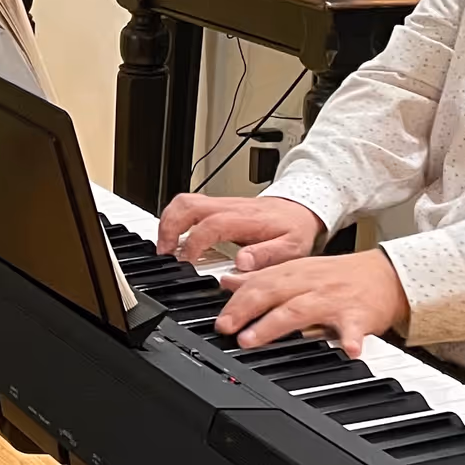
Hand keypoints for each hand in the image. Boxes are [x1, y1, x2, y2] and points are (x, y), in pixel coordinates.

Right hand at [157, 192, 321, 270]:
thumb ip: (268, 255)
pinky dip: (175, 219)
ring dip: (168, 221)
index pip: (210, 226)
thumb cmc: (294, 229)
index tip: (186, 262)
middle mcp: (229, 207)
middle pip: (188, 205)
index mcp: (245, 218)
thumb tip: (242, 262)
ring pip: (184, 201)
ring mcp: (221, 204)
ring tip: (164, 246)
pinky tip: (175, 238)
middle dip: (169, 228)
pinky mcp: (217, 206)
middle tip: (164, 252)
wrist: (300, 209)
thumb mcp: (292, 247)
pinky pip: (188, 205)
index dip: (194, 244)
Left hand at [212, 249, 410, 358]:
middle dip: (246, 310)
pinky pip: (353, 329)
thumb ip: (263, 278)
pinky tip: (347, 351)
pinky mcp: (358, 316)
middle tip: (227, 329)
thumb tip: (227, 281)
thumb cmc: (339, 276)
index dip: (237, 301)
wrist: (386, 275)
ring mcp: (333, 300)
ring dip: (275, 325)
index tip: (220, 320)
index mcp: (294, 273)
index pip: (259, 283)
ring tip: (253, 339)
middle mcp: (310, 284)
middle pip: (272, 292)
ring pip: (299, 310)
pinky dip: (350, 340)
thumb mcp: (298, 271)